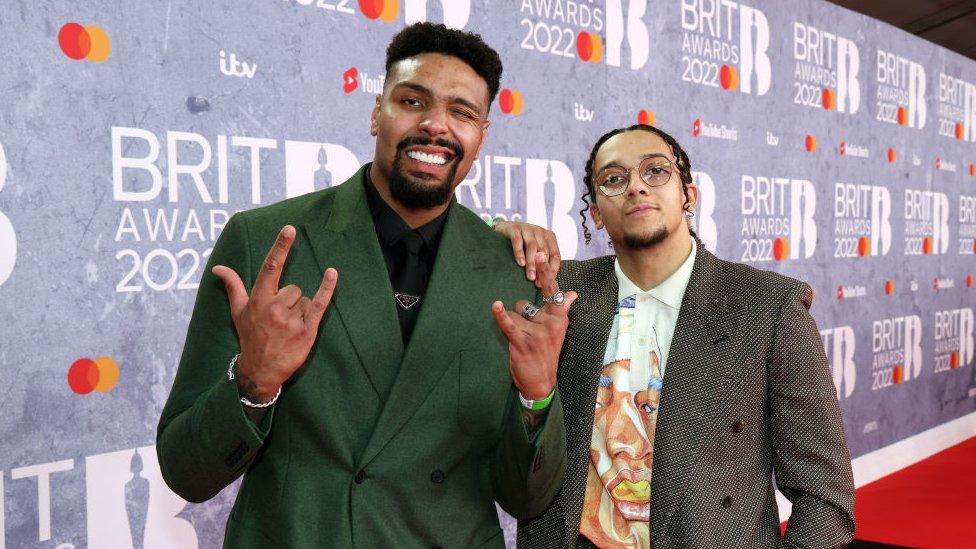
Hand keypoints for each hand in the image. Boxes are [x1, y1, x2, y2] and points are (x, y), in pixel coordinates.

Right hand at [212, 225, 337, 400]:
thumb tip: (218, 267)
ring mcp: (291, 320)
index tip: (290, 229)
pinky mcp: (306, 331)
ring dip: (302, 310)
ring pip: (306, 299)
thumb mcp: (238, 312)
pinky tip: (332, 274)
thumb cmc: (250, 337)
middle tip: (280, 320)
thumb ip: (233, 286)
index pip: (271, 267)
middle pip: (294, 288)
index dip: (281, 247)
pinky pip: (320, 304)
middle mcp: (274, 308)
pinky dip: (327, 289)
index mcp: (259, 300)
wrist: (260, 370)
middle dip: (291, 301)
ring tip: (289, 328)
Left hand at [491, 252, 576, 399]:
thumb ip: (561, 309)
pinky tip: (496, 306)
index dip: (545, 271)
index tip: (541, 253)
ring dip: (512, 326)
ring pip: (514, 314)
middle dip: (520, 314)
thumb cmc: (547, 353)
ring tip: (521, 343)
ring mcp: (537, 333)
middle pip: (524, 304)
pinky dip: (501, 315)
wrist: (541, 381)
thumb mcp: (558, 331)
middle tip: (529, 328)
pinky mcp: (522, 342)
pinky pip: (509, 324)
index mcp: (558, 318)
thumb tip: (573, 293)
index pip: (551, 290)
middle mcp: (550, 323)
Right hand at [492, 220, 560, 285]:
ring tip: (530, 276)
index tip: (548, 281)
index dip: (552, 269)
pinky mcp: (514, 229)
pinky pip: (518, 241)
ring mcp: (527, 229)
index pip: (555, 255)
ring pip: (532, 247)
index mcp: (548, 237)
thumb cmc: (521, 243)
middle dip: (542, 269)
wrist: (503, 230)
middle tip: (538, 282)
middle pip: (544, 252)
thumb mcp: (534, 252)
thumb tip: (544, 282)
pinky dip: (519, 253)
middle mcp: (539, 232)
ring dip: (532, 263)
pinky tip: (520, 263)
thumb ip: (541, 263)